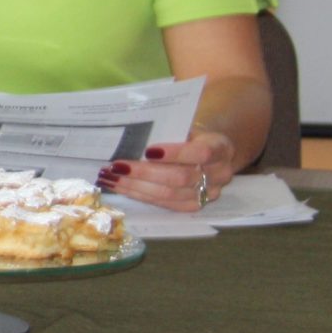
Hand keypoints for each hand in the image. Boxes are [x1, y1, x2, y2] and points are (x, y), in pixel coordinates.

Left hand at [99, 130, 237, 211]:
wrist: (209, 152)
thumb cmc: (190, 135)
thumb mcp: (186, 127)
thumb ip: (167, 132)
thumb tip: (130, 136)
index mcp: (220, 148)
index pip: (200, 153)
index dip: (174, 153)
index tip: (148, 150)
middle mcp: (219, 174)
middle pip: (180, 178)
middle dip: (144, 173)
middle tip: (116, 166)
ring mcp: (208, 193)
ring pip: (169, 194)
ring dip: (135, 187)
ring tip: (110, 178)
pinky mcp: (194, 206)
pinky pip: (165, 204)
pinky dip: (140, 195)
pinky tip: (121, 187)